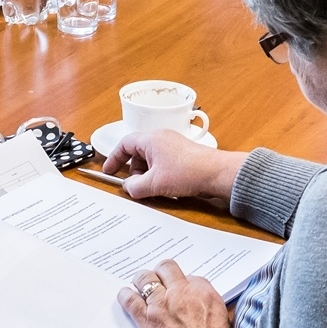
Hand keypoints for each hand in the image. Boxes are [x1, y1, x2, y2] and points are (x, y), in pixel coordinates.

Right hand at [104, 130, 246, 204]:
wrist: (217, 173)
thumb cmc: (188, 172)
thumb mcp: (155, 183)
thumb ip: (135, 187)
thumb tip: (128, 188)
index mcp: (151, 139)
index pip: (125, 144)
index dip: (114, 158)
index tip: (109, 171)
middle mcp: (161, 139)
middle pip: (137, 154)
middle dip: (134, 172)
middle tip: (137, 186)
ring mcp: (173, 146)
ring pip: (150, 160)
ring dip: (147, 175)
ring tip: (153, 189)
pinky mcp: (182, 155)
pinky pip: (163, 164)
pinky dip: (159, 175)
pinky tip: (166, 188)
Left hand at [119, 260, 242, 327]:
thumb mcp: (222, 322)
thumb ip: (208, 307)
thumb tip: (197, 306)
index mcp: (205, 293)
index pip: (189, 277)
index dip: (181, 285)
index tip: (177, 291)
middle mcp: (183, 293)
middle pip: (166, 268)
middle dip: (161, 273)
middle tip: (157, 281)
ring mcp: (163, 305)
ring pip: (145, 278)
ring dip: (141, 280)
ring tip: (138, 284)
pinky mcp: (148, 321)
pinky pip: (130, 300)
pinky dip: (125, 296)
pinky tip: (125, 296)